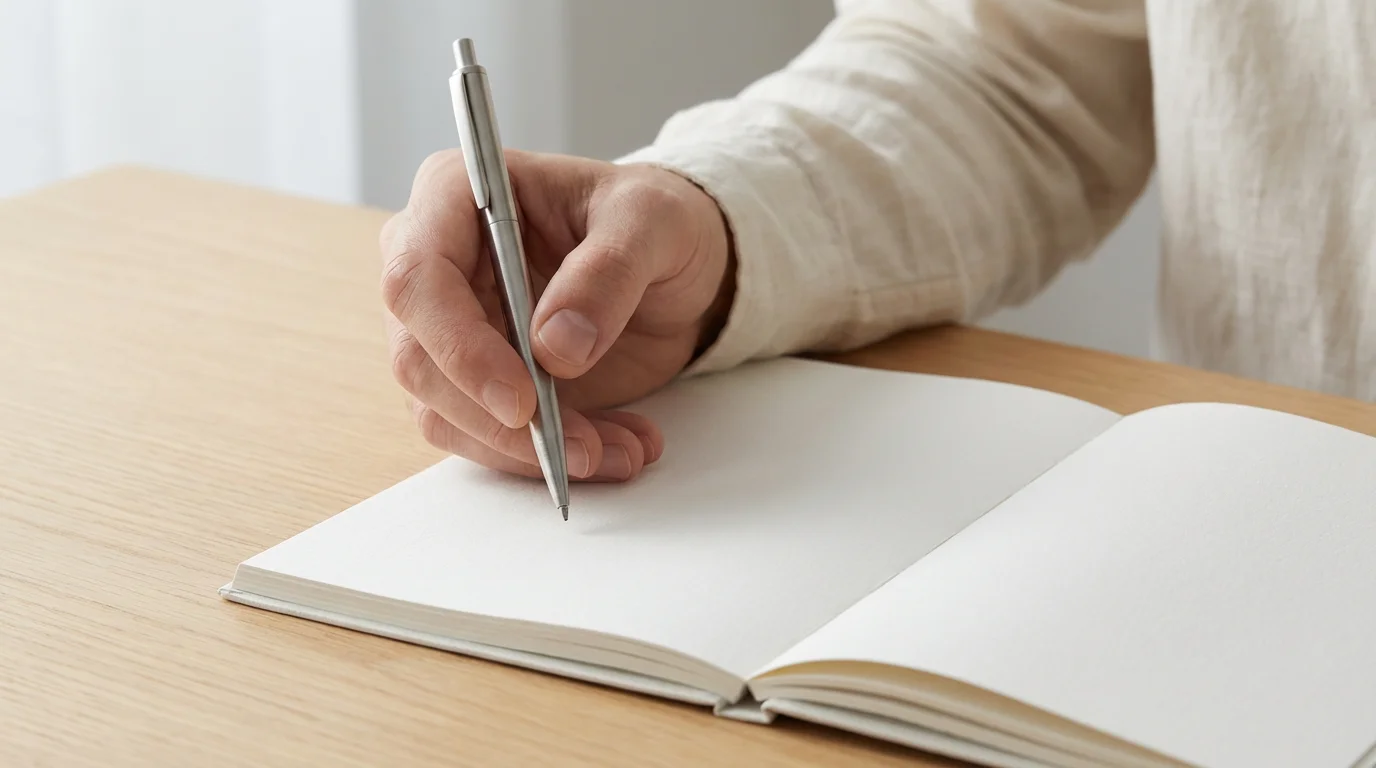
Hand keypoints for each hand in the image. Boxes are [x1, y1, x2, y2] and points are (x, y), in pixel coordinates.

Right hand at [379, 149, 733, 482]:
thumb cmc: (651, 219)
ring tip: (618, 450)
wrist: (675, 265)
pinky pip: (484, 437)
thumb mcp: (653, 221)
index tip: (522, 400)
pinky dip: (544, 457)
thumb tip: (555, 346)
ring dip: (527, 450)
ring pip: (445, 412)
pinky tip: (613, 447)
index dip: (459, 347)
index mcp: (455, 195)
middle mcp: (434, 263)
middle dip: (497, 418)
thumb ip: (608, 272)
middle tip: (580, 447)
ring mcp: (449, 328)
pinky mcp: (476, 382)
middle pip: (418, 359)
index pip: (417, 277)